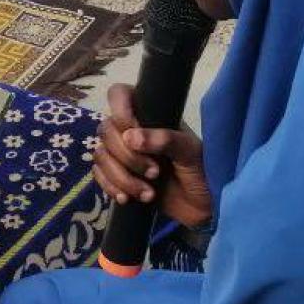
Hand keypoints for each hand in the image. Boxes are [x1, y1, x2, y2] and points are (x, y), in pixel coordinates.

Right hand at [92, 82, 212, 227]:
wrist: (204, 208)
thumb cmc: (203, 172)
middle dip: (127, 157)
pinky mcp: (117, 177)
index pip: (119, 95)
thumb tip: (130, 138)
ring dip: (121, 178)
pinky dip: (111, 188)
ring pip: (101, 156)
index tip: (132, 131)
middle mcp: (132, 130)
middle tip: (155, 172)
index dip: (119, 110)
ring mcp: (123, 154)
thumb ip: (165, 140)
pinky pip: (99, 176)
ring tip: (148, 193)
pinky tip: (127, 199)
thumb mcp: (190, 152)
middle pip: (106, 130)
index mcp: (150, 115)